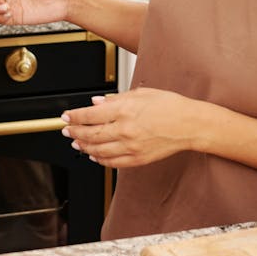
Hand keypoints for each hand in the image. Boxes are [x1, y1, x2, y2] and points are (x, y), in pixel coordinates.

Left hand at [61, 88, 194, 167]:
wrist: (190, 124)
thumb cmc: (170, 106)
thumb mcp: (141, 93)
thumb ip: (115, 99)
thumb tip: (96, 102)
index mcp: (125, 110)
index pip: (89, 115)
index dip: (73, 116)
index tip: (66, 116)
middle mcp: (125, 129)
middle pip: (90, 134)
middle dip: (74, 132)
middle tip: (66, 130)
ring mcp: (131, 146)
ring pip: (98, 150)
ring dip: (83, 147)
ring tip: (77, 142)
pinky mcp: (137, 159)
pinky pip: (112, 162)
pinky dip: (99, 159)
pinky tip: (94, 155)